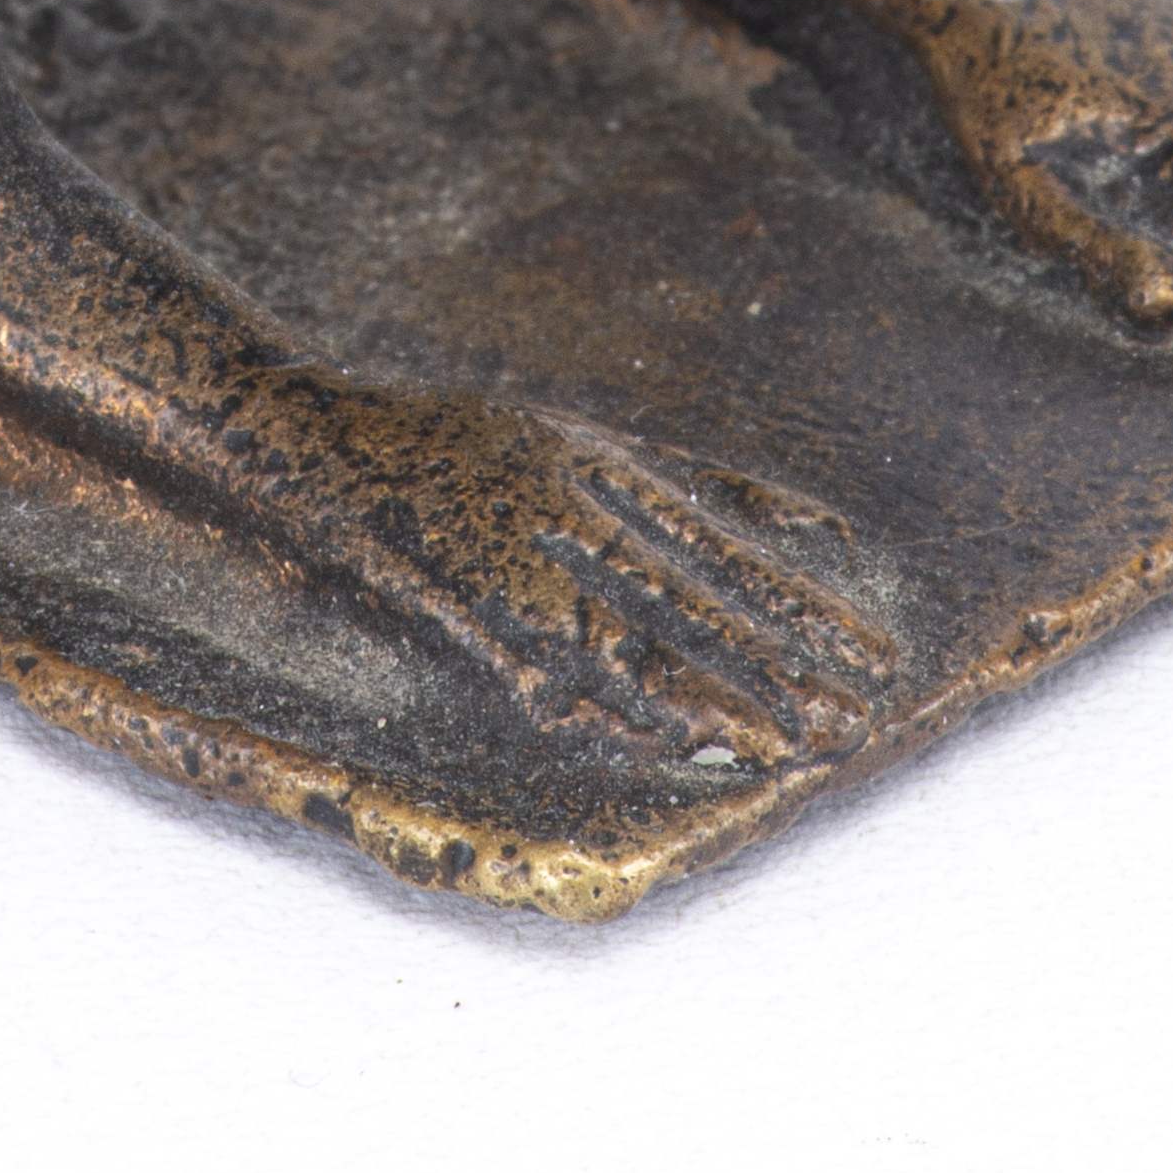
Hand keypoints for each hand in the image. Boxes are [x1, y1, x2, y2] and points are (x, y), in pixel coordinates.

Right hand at [220, 366, 899, 770]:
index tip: (873, 649)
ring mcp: (516, 546)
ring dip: (725, 693)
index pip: (723, 540)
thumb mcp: (563, 434)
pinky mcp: (460, 593)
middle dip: (790, 657)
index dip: (802, 600)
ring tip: (799, 746)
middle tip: (866, 712)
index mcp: (597, 460)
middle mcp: (571, 500)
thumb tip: (780, 519)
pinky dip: (615, 707)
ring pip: (642, 633)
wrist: (299, 426)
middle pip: (700, 591)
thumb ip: (657, 477)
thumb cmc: (430, 435)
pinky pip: (552, 665)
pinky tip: (675, 745)